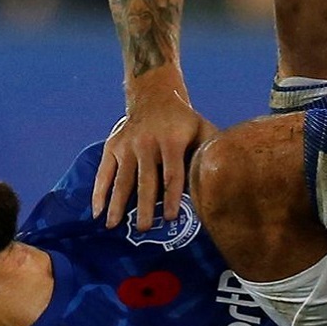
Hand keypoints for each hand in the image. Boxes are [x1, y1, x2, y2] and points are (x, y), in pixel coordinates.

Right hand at [91, 82, 219, 230]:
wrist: (154, 97)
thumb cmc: (184, 122)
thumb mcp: (202, 128)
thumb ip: (211, 149)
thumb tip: (228, 176)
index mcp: (171, 141)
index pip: (172, 173)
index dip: (172, 196)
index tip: (170, 217)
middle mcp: (146, 143)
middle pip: (145, 180)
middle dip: (143, 206)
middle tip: (143, 229)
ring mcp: (127, 145)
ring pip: (122, 179)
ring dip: (117, 204)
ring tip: (113, 226)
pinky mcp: (112, 146)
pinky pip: (103, 172)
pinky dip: (99, 192)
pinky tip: (97, 212)